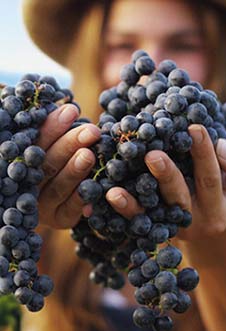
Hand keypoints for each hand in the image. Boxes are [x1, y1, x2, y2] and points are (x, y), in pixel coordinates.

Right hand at [36, 104, 100, 228]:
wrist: (66, 196)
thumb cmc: (60, 155)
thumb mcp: (54, 142)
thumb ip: (54, 130)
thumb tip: (69, 106)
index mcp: (21, 162)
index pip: (34, 142)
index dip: (52, 127)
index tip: (72, 110)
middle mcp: (26, 184)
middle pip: (46, 164)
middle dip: (69, 145)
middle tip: (91, 131)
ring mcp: (42, 205)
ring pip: (58, 187)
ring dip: (75, 170)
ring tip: (90, 154)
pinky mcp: (60, 219)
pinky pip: (72, 209)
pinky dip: (83, 197)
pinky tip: (96, 185)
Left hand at [104, 124, 225, 240]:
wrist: (211, 216)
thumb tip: (222, 147)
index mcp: (223, 206)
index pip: (216, 180)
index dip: (206, 156)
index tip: (195, 128)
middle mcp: (199, 220)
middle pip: (185, 196)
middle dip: (170, 173)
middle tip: (155, 153)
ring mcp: (175, 226)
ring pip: (161, 207)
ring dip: (149, 186)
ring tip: (137, 165)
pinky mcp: (155, 229)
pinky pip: (140, 219)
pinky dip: (126, 206)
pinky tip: (113, 193)